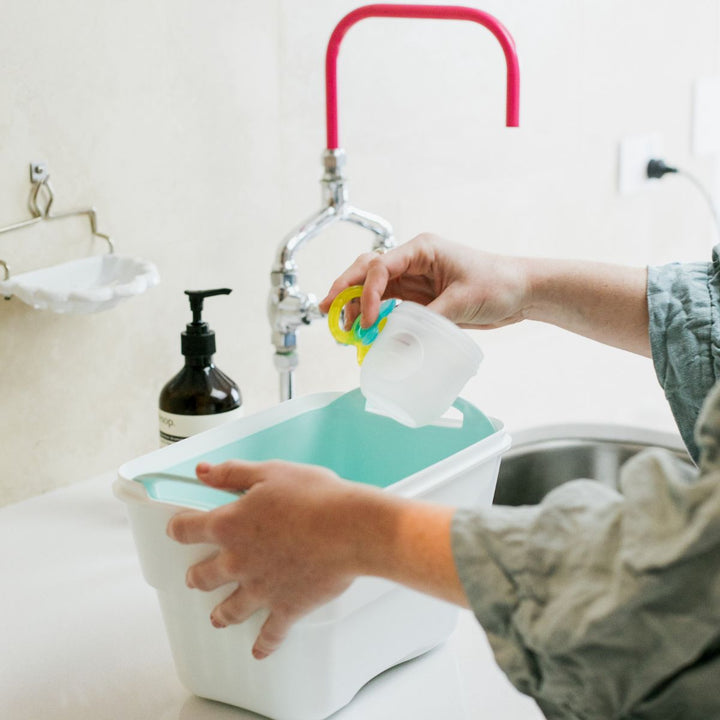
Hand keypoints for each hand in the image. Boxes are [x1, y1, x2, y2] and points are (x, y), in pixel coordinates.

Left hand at [166, 460, 386, 658]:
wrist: (348, 528)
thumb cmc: (314, 496)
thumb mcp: (269, 472)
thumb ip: (232, 473)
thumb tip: (202, 472)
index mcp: (230, 524)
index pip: (188, 529)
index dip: (178, 528)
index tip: (176, 530)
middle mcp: (237, 561)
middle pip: (204, 575)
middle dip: (196, 576)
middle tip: (194, 578)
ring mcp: (260, 588)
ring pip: (230, 609)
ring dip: (221, 613)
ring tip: (217, 618)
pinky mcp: (286, 607)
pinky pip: (270, 633)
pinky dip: (264, 645)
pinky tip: (259, 652)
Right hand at [319, 232, 650, 355]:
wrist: (522, 293)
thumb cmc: (498, 283)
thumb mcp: (462, 301)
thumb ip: (426, 321)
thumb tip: (394, 343)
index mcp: (421, 250)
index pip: (380, 266)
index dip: (366, 292)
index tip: (364, 319)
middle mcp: (413, 262)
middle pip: (367, 272)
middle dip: (345, 291)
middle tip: (327, 313)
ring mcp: (415, 280)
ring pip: (374, 290)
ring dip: (356, 306)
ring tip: (342, 328)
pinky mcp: (420, 298)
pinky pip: (389, 306)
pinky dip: (375, 318)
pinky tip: (365, 332)